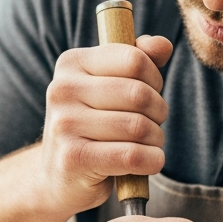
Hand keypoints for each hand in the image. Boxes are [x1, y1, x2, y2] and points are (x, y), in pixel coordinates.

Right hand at [38, 35, 172, 212]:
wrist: (58, 176)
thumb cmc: (94, 126)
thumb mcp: (111, 86)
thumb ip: (138, 60)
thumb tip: (163, 45)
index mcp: (71, 63)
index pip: (134, 59)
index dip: (154, 78)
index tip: (149, 94)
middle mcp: (62, 89)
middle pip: (139, 94)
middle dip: (158, 112)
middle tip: (152, 124)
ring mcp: (63, 124)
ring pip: (138, 126)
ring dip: (156, 139)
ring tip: (148, 145)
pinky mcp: (72, 158)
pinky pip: (131, 155)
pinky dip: (152, 160)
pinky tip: (149, 162)